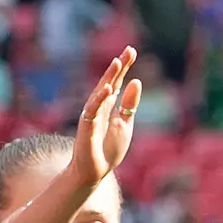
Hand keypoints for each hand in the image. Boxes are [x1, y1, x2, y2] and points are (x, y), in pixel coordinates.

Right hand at [67, 47, 142, 190]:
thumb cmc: (108, 149)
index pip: (117, 81)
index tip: (131, 50)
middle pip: (109, 81)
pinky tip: (107, 88)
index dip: (124, 67)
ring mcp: (92, 115)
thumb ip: (129, 104)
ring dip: (108, 77)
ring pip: (100, 92)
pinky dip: (100, 98)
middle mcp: (99, 106)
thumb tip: (136, 81)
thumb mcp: (125, 124)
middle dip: (118, 67)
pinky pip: (93, 109)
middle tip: (129, 50)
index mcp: (109, 105)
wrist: (96, 171)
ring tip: (117, 62)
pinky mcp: (87, 126)